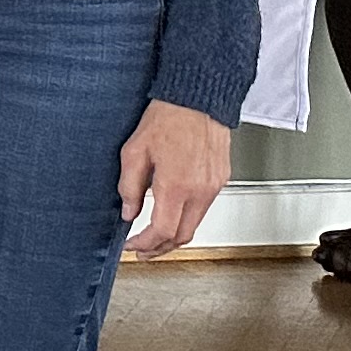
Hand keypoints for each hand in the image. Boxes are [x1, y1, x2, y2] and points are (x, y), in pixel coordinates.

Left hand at [119, 98, 228, 258]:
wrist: (198, 99)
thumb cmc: (167, 118)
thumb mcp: (134, 151)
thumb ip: (129, 186)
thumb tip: (129, 212)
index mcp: (176, 185)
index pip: (162, 231)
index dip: (145, 244)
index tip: (132, 246)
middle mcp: (200, 190)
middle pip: (182, 236)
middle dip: (161, 248)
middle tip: (143, 250)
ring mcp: (213, 186)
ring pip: (195, 224)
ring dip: (174, 234)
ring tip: (154, 235)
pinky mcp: (221, 179)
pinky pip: (204, 207)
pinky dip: (187, 216)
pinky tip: (172, 211)